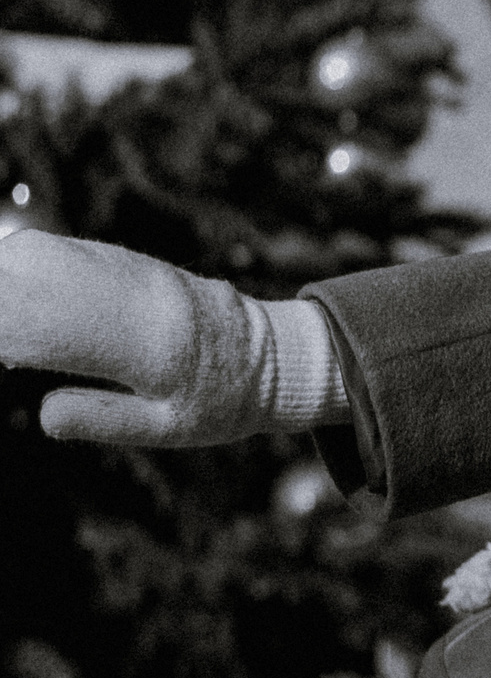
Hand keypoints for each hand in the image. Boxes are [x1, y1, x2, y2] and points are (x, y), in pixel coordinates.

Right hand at [0, 229, 344, 444]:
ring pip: (39, 255)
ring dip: (3, 280)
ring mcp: (132, 269)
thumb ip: (106, 420)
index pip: (48, 330)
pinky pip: (59, 250)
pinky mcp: (128, 260)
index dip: (5, 334)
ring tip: (2, 325)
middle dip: (0, 303)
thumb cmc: (220, 402)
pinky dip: (19, 268)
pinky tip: (8, 296)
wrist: (275, 356)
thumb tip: (43, 415)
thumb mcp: (169, 428)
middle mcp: (136, 293)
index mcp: (146, 342)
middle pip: (32, 279)